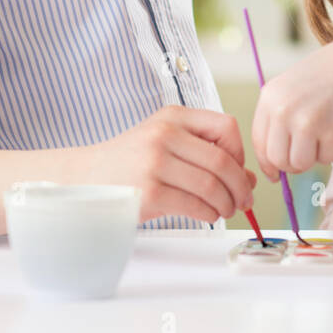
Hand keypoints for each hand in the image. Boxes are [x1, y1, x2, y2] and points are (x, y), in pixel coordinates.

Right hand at [82, 105, 256, 223]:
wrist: (82, 179)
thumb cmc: (129, 163)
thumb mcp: (165, 144)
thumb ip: (205, 155)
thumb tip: (249, 179)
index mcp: (172, 116)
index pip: (226, 127)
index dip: (240, 152)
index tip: (238, 171)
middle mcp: (164, 134)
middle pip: (223, 161)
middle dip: (240, 186)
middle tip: (244, 201)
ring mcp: (155, 163)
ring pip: (211, 186)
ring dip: (227, 204)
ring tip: (225, 210)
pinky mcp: (149, 192)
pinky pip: (195, 205)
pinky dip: (209, 214)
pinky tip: (208, 215)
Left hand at [250, 27, 332, 179]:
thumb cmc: (330, 76)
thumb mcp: (291, 87)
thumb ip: (279, 119)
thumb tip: (272, 163)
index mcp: (270, 97)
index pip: (259, 143)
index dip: (268, 163)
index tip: (275, 174)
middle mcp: (283, 111)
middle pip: (278, 159)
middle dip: (292, 163)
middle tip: (308, 151)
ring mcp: (307, 122)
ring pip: (300, 164)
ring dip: (314, 156)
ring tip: (326, 133)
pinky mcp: (332, 133)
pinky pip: (326, 159)